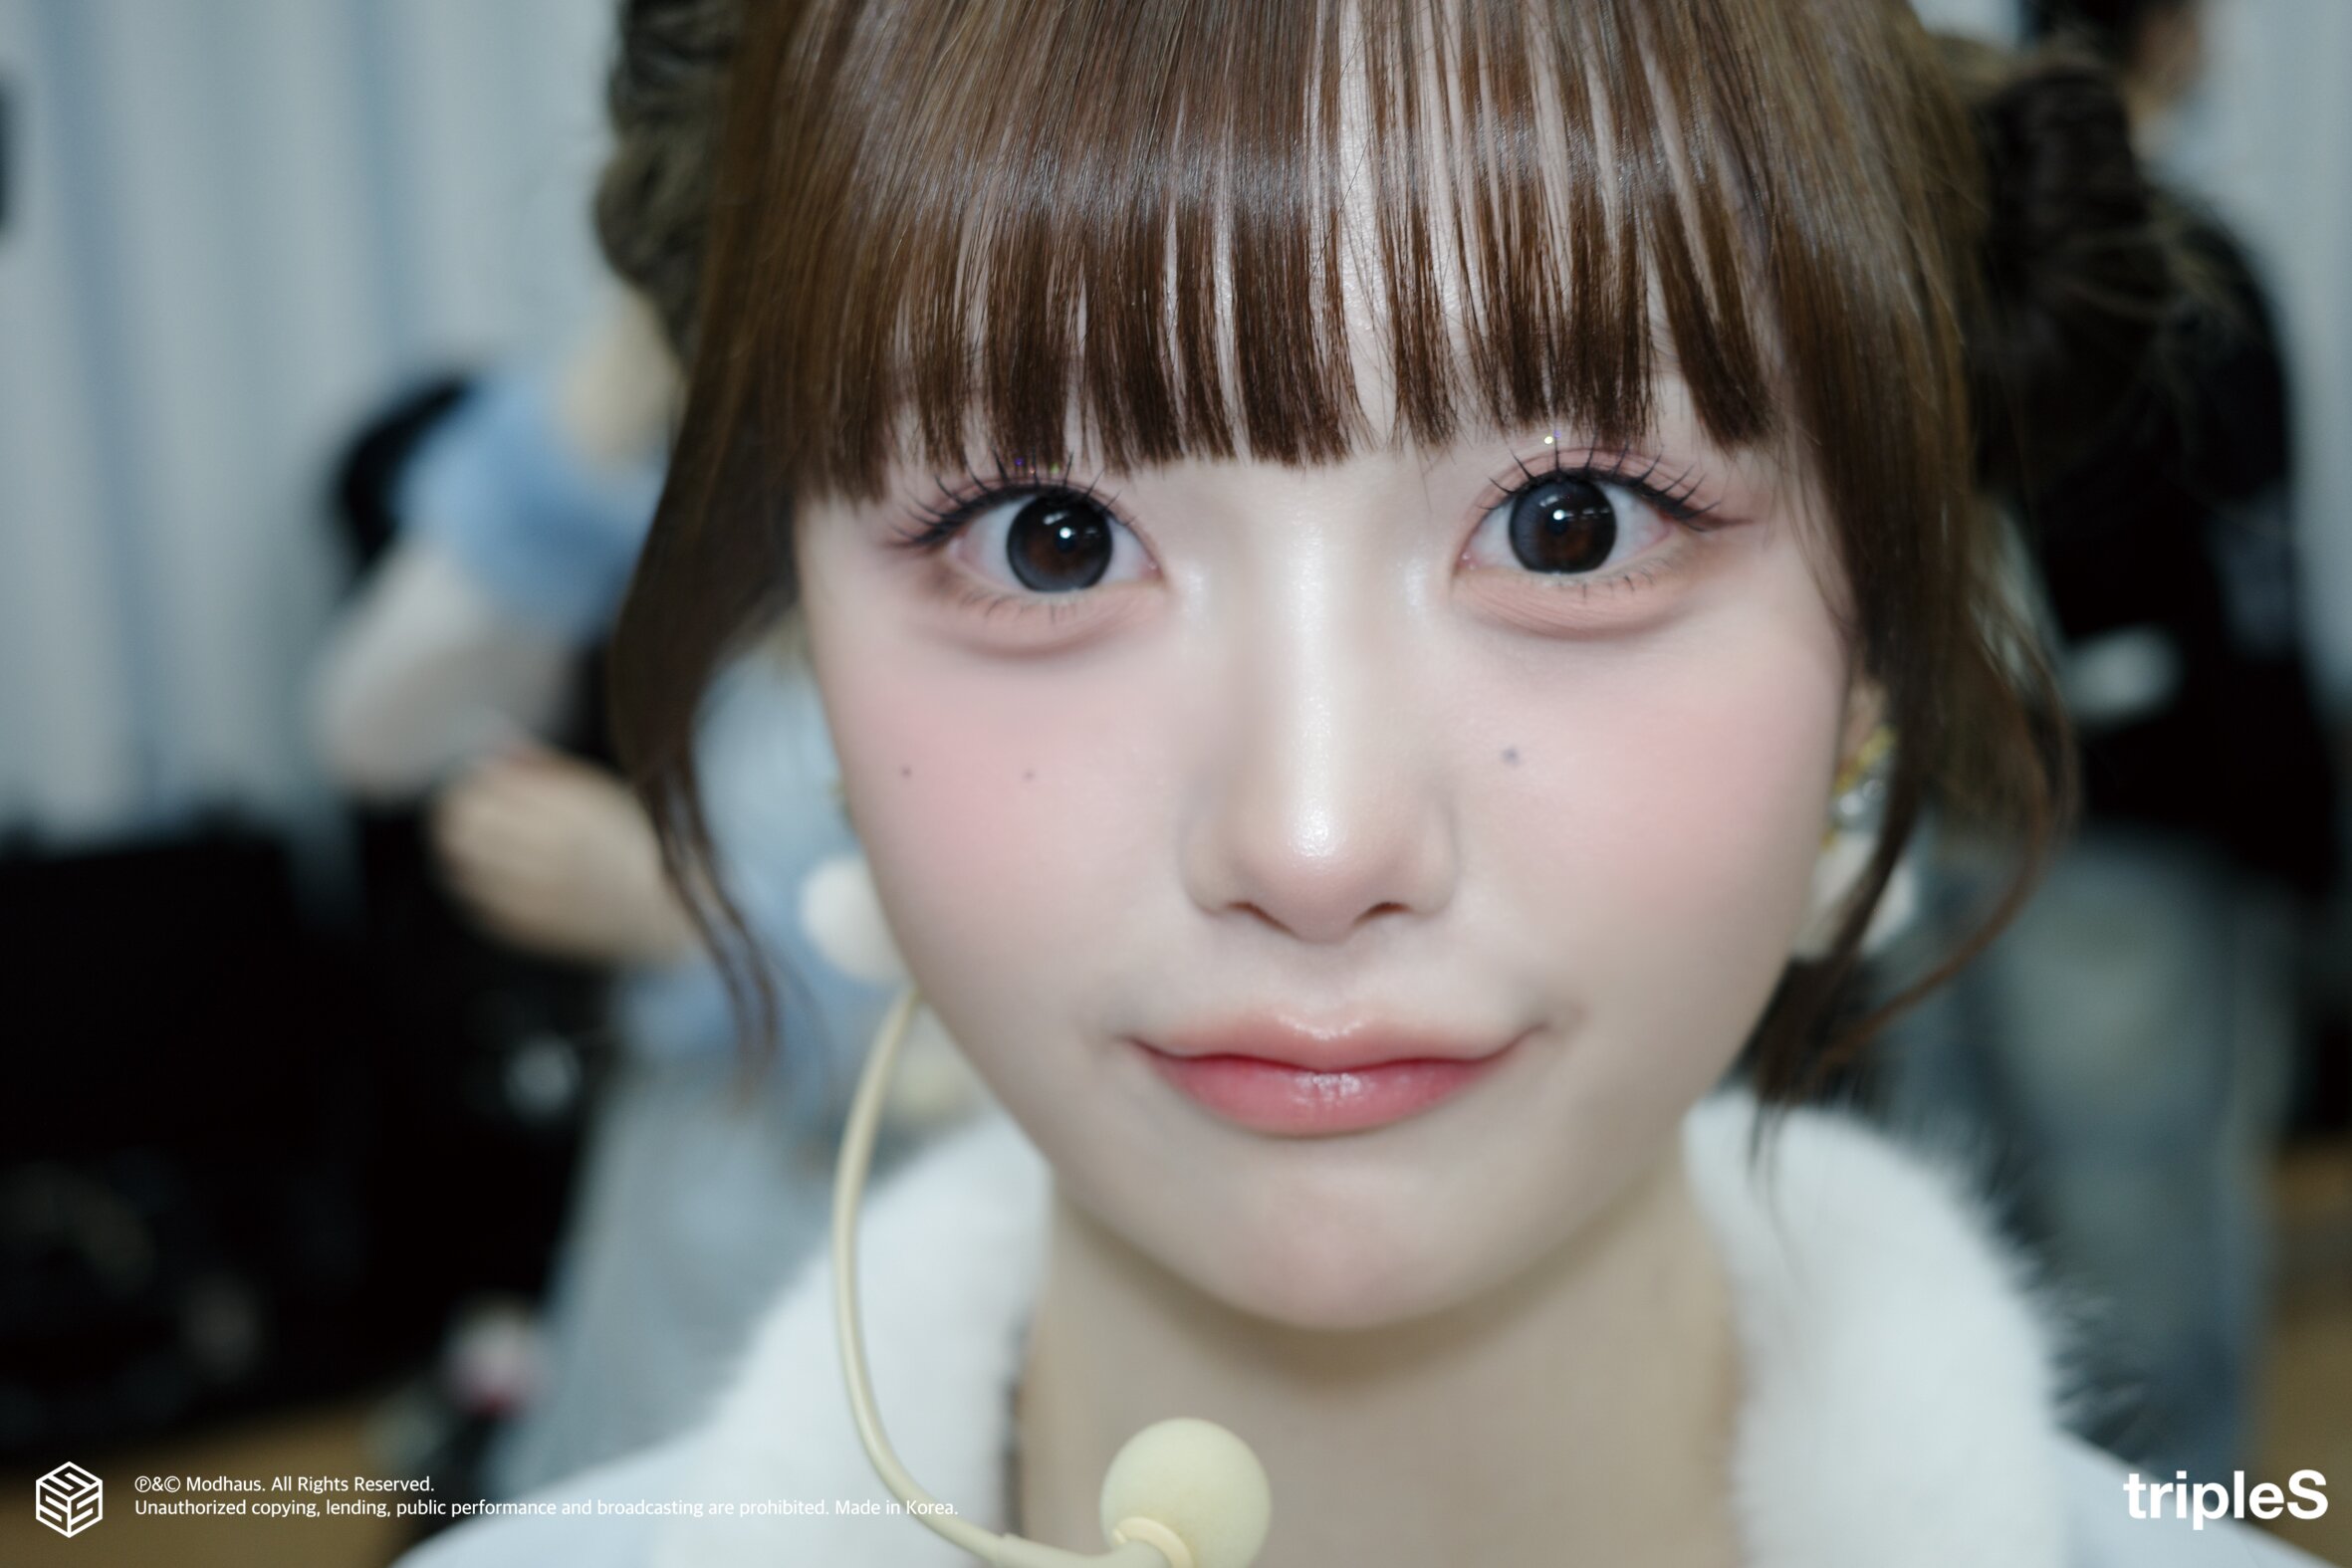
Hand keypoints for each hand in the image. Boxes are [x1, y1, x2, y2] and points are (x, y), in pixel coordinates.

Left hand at [429, 746, 700, 965]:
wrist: (673, 911)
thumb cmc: (643, 842)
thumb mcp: (603, 790)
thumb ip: (547, 767)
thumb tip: (496, 748)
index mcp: (569, 806)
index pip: (482, 785)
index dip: (476, 781)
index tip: (487, 782)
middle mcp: (549, 848)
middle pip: (462, 822)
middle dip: (462, 811)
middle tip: (477, 811)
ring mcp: (537, 892)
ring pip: (461, 864)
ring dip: (464, 849)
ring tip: (487, 845)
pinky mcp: (531, 927)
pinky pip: (477, 902)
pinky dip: (478, 886)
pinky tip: (500, 878)